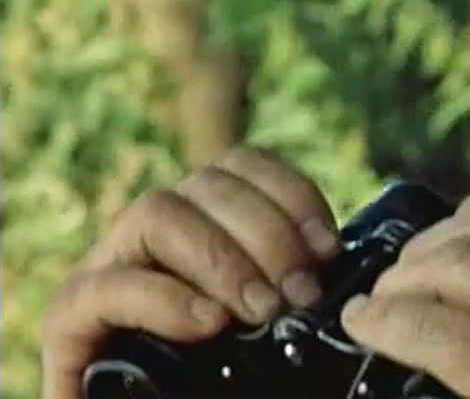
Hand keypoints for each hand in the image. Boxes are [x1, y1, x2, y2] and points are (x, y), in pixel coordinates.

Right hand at [41, 149, 341, 398]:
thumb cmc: (216, 372)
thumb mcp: (264, 318)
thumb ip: (286, 279)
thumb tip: (330, 262)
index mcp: (203, 219)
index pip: (242, 167)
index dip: (290, 194)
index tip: (328, 246)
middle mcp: (153, 230)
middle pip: (207, 185)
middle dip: (269, 234)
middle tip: (301, 293)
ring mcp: (107, 266)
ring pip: (157, 213)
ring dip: (222, 259)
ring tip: (261, 310)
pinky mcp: (69, 317)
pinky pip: (109, 286)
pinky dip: (165, 300)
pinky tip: (209, 324)